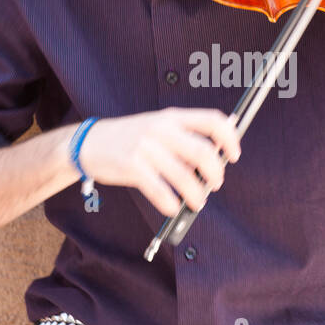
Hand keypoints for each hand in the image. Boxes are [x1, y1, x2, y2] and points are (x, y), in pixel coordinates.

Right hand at [79, 107, 240, 216]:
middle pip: (203, 152)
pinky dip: (171, 204)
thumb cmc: (130, 138)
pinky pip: (161, 191)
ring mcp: (146, 147)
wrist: (89, 142)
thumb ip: (185, 136)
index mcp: (172, 117)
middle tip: (215, 184)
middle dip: (215, 174)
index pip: (212, 120)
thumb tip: (218, 155)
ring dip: (196, 195)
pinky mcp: (132, 166)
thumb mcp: (158, 126)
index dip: (230, 138)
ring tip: (197, 202)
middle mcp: (161, 129)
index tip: (235, 155)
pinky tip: (174, 208)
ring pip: (185, 176)